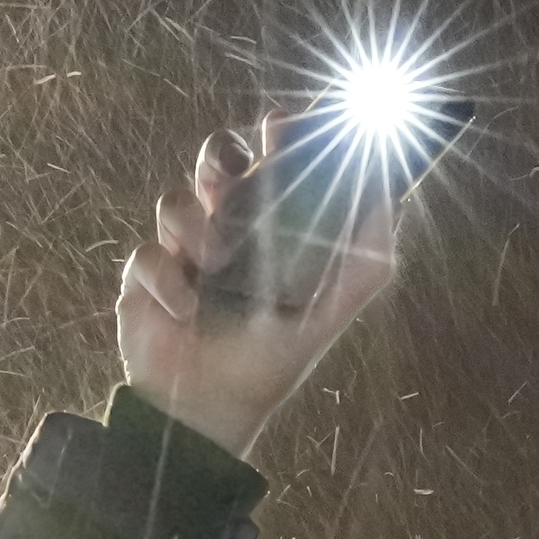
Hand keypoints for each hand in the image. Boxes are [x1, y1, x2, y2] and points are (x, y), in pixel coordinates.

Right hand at [112, 127, 400, 455]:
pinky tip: (186, 310)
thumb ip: (368, 253)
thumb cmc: (274, 359)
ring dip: (195, 226)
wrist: (213, 413)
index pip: (270, 158)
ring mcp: (182, 249)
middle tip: (233, 181)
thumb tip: (392, 192)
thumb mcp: (335, 306)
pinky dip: (168, 280)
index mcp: (269, 225)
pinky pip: (147, 253)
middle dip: (221, 160)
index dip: (277, 134)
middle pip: (216, 159)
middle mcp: (224, 227)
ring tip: (213, 265)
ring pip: (175, 200)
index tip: (282, 126)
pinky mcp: (146, 278)